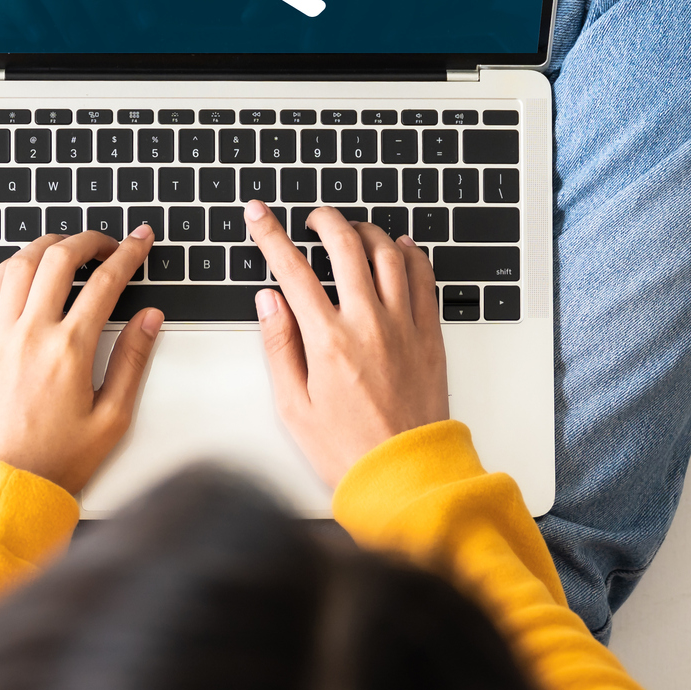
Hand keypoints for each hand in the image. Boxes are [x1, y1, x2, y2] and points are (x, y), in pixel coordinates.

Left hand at [0, 226, 163, 492]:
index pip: (105, 282)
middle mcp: (30, 335)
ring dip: (47, 245)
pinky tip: (28, 271)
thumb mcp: (112, 418)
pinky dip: (13, 268)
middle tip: (106, 243)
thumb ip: (132, 361)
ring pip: (19, 264)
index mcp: (69, 351)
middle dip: (88, 239)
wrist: (2, 487)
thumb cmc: (56, 461)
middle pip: (59, 258)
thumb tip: (149, 319)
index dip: (128, 253)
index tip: (140, 240)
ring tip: (67, 247)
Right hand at [244, 202, 449, 486]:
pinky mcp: (430, 335)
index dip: (271, 234)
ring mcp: (404, 326)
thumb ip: (279, 346)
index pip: (293, 269)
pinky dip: (410, 254)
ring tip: (352, 232)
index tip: (260, 215)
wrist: (405, 475)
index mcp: (328, 342)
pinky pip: (424, 278)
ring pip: (388, 254)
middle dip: (324, 221)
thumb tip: (269, 300)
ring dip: (366, 232)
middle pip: (345, 246)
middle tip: (313, 218)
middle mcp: (368, 325)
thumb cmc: (347, 449)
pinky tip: (399, 249)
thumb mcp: (293, 405)